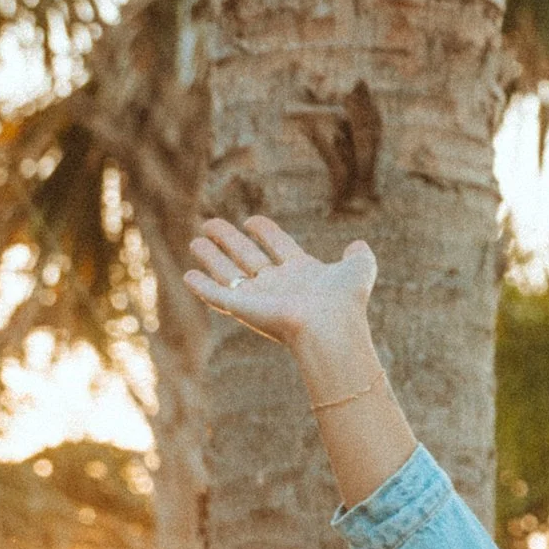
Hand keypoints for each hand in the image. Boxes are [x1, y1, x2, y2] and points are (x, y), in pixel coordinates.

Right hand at [184, 214, 375, 357]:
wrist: (329, 327)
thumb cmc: (345, 301)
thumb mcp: (359, 270)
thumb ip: (360, 256)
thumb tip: (359, 245)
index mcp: (301, 273)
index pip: (278, 246)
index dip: (265, 232)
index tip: (253, 221)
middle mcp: (278, 285)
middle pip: (248, 257)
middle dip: (229, 240)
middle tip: (210, 223)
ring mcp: (259, 298)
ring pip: (229, 273)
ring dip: (211, 257)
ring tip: (195, 241)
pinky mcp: (243, 309)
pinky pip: (218, 296)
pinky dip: (202, 287)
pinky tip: (188, 276)